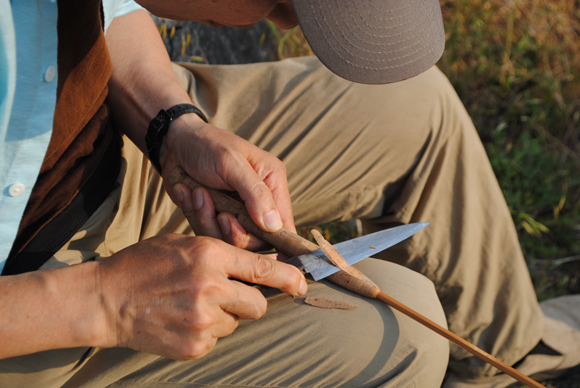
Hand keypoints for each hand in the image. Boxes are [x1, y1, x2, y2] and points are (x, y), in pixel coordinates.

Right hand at [97, 234, 306, 359]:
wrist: (106, 300)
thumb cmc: (143, 264)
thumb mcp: (182, 243)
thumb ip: (220, 253)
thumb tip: (254, 268)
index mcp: (209, 255)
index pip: (263, 268)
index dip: (289, 277)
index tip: (303, 284)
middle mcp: (211, 287)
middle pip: (258, 304)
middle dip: (252, 301)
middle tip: (232, 296)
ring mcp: (202, 319)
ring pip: (236, 322)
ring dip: (225, 315)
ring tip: (194, 305)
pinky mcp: (194, 345)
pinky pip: (217, 338)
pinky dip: (207, 331)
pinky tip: (183, 319)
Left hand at [160, 114, 295, 244]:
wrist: (174, 142)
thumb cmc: (206, 144)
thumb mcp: (231, 163)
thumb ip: (255, 194)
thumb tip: (274, 226)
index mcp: (272, 182)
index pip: (283, 225)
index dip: (271, 238)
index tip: (244, 233)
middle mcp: (259, 200)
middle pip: (256, 240)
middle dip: (232, 232)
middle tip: (219, 214)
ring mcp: (236, 211)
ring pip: (229, 240)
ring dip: (208, 220)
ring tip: (198, 194)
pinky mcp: (215, 216)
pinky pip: (208, 233)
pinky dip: (195, 215)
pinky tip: (189, 194)